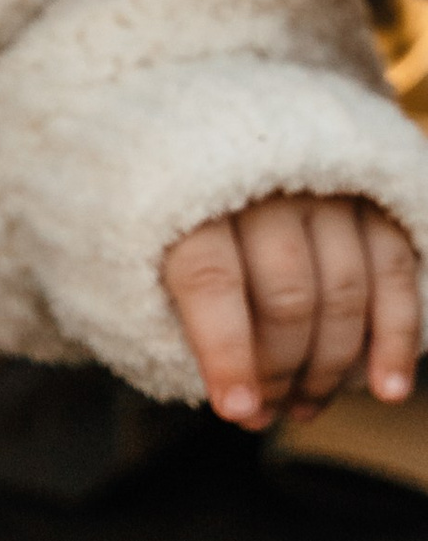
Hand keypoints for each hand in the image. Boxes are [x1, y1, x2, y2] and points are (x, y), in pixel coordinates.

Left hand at [163, 192, 421, 428]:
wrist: (212, 130)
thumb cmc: (169, 204)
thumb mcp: (145, 244)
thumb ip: (183, 315)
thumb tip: (246, 410)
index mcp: (187, 187)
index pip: (212, 277)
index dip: (226, 351)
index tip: (237, 410)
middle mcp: (263, 180)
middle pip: (286, 294)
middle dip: (280, 369)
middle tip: (266, 410)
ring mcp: (324, 184)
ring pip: (344, 289)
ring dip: (330, 366)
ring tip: (306, 404)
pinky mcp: (372, 193)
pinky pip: (394, 269)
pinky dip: (394, 335)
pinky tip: (385, 388)